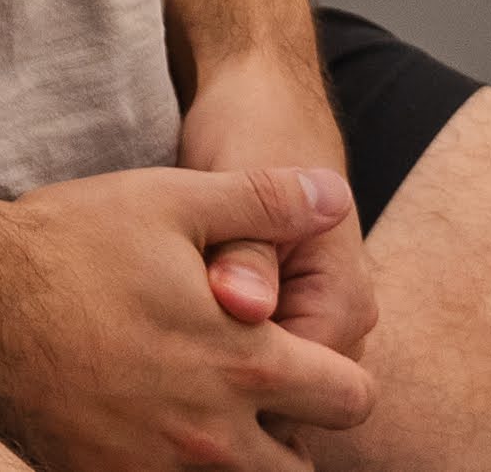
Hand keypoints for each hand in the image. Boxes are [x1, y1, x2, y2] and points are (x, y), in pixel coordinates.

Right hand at [0, 166, 375, 471]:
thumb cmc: (71, 241)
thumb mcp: (173, 200)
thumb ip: (265, 201)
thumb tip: (333, 192)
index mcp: (247, 362)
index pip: (352, 400)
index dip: (336, 375)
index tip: (297, 353)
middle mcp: (213, 434)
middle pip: (303, 467)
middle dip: (291, 431)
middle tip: (252, 390)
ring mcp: (159, 468)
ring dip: (239, 457)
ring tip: (203, 409)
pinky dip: (174, 467)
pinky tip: (146, 424)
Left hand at [177, 61, 374, 367]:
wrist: (258, 95)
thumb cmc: (250, 132)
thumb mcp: (240, 184)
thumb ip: (244, 254)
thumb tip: (244, 307)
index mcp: (343, 299)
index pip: (300, 390)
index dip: (235, 393)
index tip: (165, 381)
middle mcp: (341, 321)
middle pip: (286, 396)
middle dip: (224, 390)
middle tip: (147, 373)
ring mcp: (315, 318)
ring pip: (268, 380)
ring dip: (215, 371)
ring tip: (148, 354)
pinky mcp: (284, 310)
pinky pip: (253, 354)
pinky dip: (213, 352)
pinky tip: (158, 341)